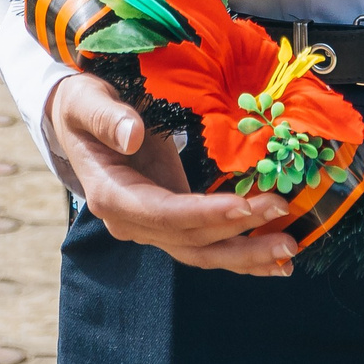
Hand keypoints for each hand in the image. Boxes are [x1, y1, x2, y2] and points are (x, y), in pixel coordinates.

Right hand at [46, 74, 296, 275]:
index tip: (244, 207)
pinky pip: (205, 244)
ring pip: (202, 251)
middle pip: (190, 241)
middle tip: (286, 230)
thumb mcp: (86, 101)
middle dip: (240, 237)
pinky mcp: (169, 219)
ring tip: (288, 253)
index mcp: (111, 194)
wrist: (74, 121)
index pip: (163, 213)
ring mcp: (151, 224)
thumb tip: (131, 135)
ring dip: (246, 255)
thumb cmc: (82, 106)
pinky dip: (239, 254)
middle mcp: (132, 220)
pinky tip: (273, 262)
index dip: (205, 214)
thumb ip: (107, 118)